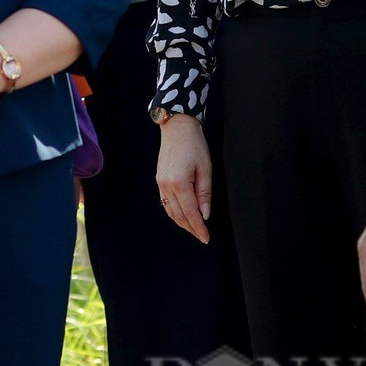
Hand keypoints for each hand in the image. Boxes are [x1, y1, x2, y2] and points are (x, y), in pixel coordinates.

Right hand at [154, 114, 212, 243]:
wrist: (177, 128)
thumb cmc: (194, 145)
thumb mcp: (206, 169)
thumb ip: (205, 193)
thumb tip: (205, 214)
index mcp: (179, 183)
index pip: (190, 213)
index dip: (199, 227)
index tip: (206, 238)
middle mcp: (166, 186)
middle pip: (179, 215)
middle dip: (191, 228)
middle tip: (202, 237)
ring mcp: (160, 183)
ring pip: (171, 211)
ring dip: (182, 223)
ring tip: (194, 229)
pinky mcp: (159, 180)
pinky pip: (166, 203)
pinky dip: (175, 212)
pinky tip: (183, 215)